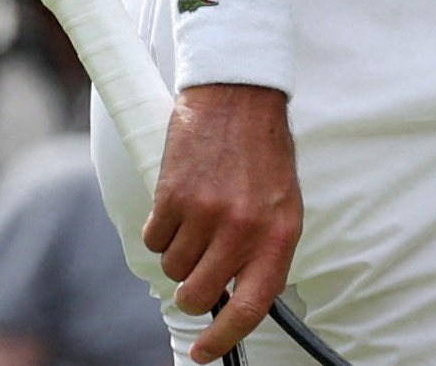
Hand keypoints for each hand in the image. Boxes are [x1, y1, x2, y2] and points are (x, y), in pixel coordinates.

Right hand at [145, 83, 301, 362]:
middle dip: (191, 287)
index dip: (225, 338)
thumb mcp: (281, 203)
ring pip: (173, 267)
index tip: (204, 351)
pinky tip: (180, 198)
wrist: (239, 96)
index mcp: (278, 234)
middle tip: (198, 262)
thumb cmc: (262, 151)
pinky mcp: (173, 196)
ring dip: (178, 250)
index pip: (252, 306)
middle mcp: (243, 228)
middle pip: (198, 293)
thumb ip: (263, 251)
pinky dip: (160, 227)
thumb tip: (239, 298)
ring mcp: (206, 213)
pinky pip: (153, 238)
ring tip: (197, 213)